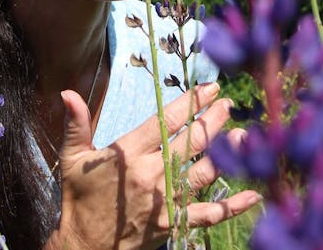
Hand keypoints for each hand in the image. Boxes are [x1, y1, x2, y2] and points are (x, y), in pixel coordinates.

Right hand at [44, 82, 260, 249]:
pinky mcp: (173, 223)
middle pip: (191, 142)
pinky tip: (254, 194)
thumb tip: (67, 92)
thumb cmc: (78, 199)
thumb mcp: (72, 159)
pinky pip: (208, 214)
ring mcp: (164, 200)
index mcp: (128, 153)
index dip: (190, 103)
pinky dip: (233, 206)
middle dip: (213, 120)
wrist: (84, 247)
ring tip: (244, 136)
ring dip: (227, 153)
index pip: (166, 121)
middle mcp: (150, 174)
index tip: (209, 88)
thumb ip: (76, 124)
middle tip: (229, 104)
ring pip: (204, 172)